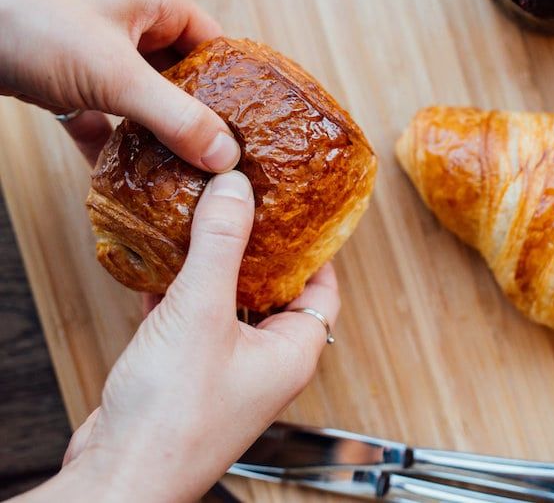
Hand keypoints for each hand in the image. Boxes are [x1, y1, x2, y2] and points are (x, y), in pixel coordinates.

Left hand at [0, 0, 238, 170]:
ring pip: (138, 101)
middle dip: (196, 121)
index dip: (235, 88)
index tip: (254, 134)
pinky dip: (108, 144)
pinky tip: (122, 178)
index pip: (214, 46)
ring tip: (182, 180)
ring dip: (153, 137)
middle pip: (179, 78)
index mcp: (154, 4)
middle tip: (221, 168)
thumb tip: (228, 158)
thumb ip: (174, 116)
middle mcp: (128, 24)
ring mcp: (91, 52)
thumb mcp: (114, 72)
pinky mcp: (58, 78)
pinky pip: (97, 116)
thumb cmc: (30, 16)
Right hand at [14, 172, 340, 501]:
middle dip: (256, 250)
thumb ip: (221, 245)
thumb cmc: (172, 417)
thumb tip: (237, 188)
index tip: (297, 210)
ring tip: (201, 223)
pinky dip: (177, 293)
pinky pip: (189, 322)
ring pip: (227, 305)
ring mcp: (225, 371)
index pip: (323, 289)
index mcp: (292, 353)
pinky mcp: (185, 377)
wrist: (120, 476)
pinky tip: (158, 263)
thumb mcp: (202, 312)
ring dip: (213, 268)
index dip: (314, 248)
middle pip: (273, 292)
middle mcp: (265, 364)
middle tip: (244, 207)